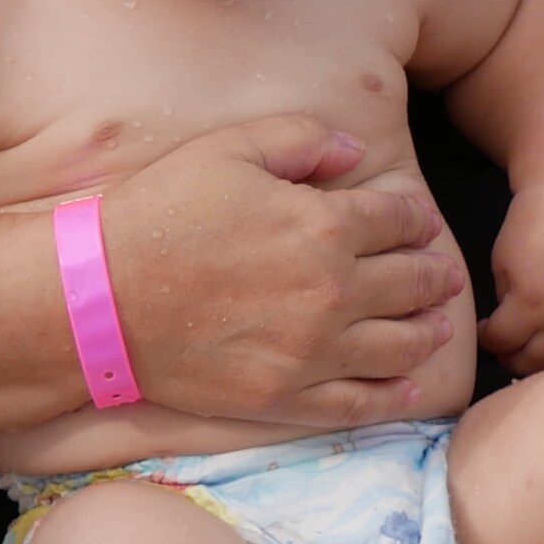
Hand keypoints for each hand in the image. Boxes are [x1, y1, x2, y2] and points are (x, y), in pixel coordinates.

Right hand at [102, 115, 463, 427]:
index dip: (417, 220)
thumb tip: (356, 152)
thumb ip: (302, 140)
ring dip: (428, 333)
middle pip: (412, 284)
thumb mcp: (229, 148)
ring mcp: (312, 352)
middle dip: (434, 276)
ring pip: (399, 346)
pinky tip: (409, 389)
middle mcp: (333, 292)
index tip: (421, 222)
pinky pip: (359, 403)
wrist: (99, 298)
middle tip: (443, 275)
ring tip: (438, 326)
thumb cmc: (160, 213)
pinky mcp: (285, 398)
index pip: (399, 222)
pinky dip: (394, 396)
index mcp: (324, 225)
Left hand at [478, 177, 543, 372]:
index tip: (487, 334)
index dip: (489, 340)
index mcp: (532, 303)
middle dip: (517, 359)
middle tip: (510, 352)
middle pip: (539, 361)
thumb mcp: (502, 261)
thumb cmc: (534, 221)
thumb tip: (509, 333)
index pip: (503, 342)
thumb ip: (506, 304)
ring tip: (543, 354)